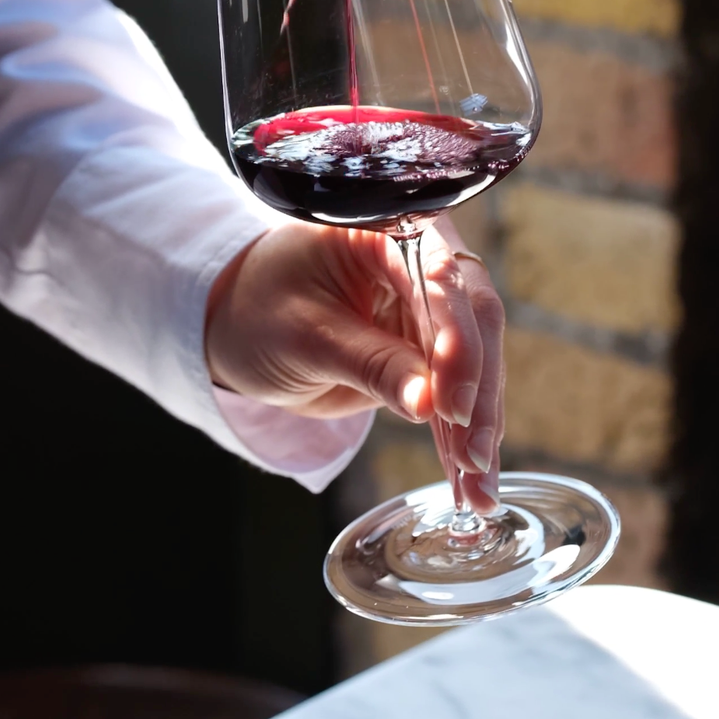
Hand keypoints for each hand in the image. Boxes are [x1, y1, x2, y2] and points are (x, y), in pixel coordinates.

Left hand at [204, 216, 504, 513]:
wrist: (238, 327)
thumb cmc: (259, 310)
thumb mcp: (304, 335)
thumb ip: (369, 362)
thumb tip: (430, 403)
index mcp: (387, 227)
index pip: (439, 279)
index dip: (454, 342)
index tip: (452, 404)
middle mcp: (421, 259)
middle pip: (473, 321)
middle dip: (478, 394)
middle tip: (473, 456)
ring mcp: (429, 307)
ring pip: (478, 364)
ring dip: (480, 428)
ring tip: (478, 491)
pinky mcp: (428, 351)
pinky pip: (457, 394)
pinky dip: (463, 438)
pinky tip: (471, 484)